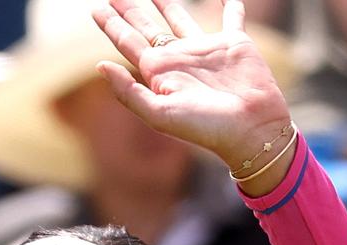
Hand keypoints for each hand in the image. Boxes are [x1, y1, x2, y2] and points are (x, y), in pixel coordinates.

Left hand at [91, 0, 291, 178]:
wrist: (251, 130)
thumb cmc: (206, 127)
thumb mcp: (160, 114)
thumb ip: (128, 93)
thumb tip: (100, 66)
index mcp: (159, 73)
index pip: (128, 43)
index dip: (111, 26)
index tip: (95, 9)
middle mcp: (179, 59)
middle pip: (148, 28)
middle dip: (131, 11)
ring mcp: (205, 50)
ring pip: (181, 18)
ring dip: (167, 4)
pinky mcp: (234, 44)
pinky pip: (231, 18)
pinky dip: (229, 5)